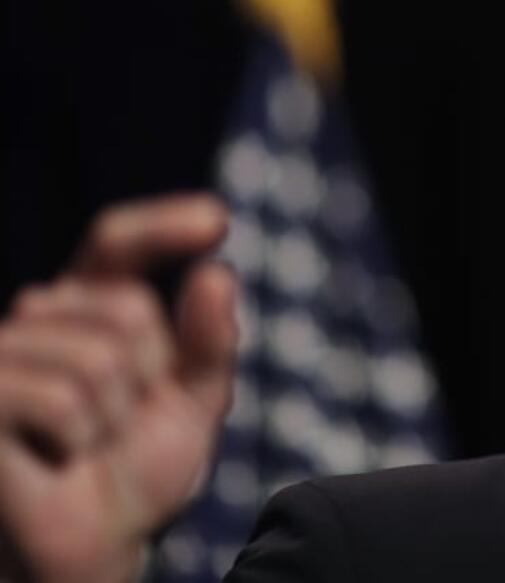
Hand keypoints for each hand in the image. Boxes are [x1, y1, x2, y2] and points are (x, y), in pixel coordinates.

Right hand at [0, 195, 237, 582]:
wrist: (88, 553)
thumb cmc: (129, 475)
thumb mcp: (191, 405)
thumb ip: (210, 343)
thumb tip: (215, 274)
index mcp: (88, 310)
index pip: (116, 245)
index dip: (161, 225)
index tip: (216, 221)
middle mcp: (36, 320)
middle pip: (127, 308)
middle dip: (150, 377)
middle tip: (121, 427)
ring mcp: (0, 356)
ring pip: (98, 359)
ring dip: (113, 420)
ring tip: (86, 450)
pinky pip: (58, 400)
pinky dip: (77, 440)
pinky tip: (56, 462)